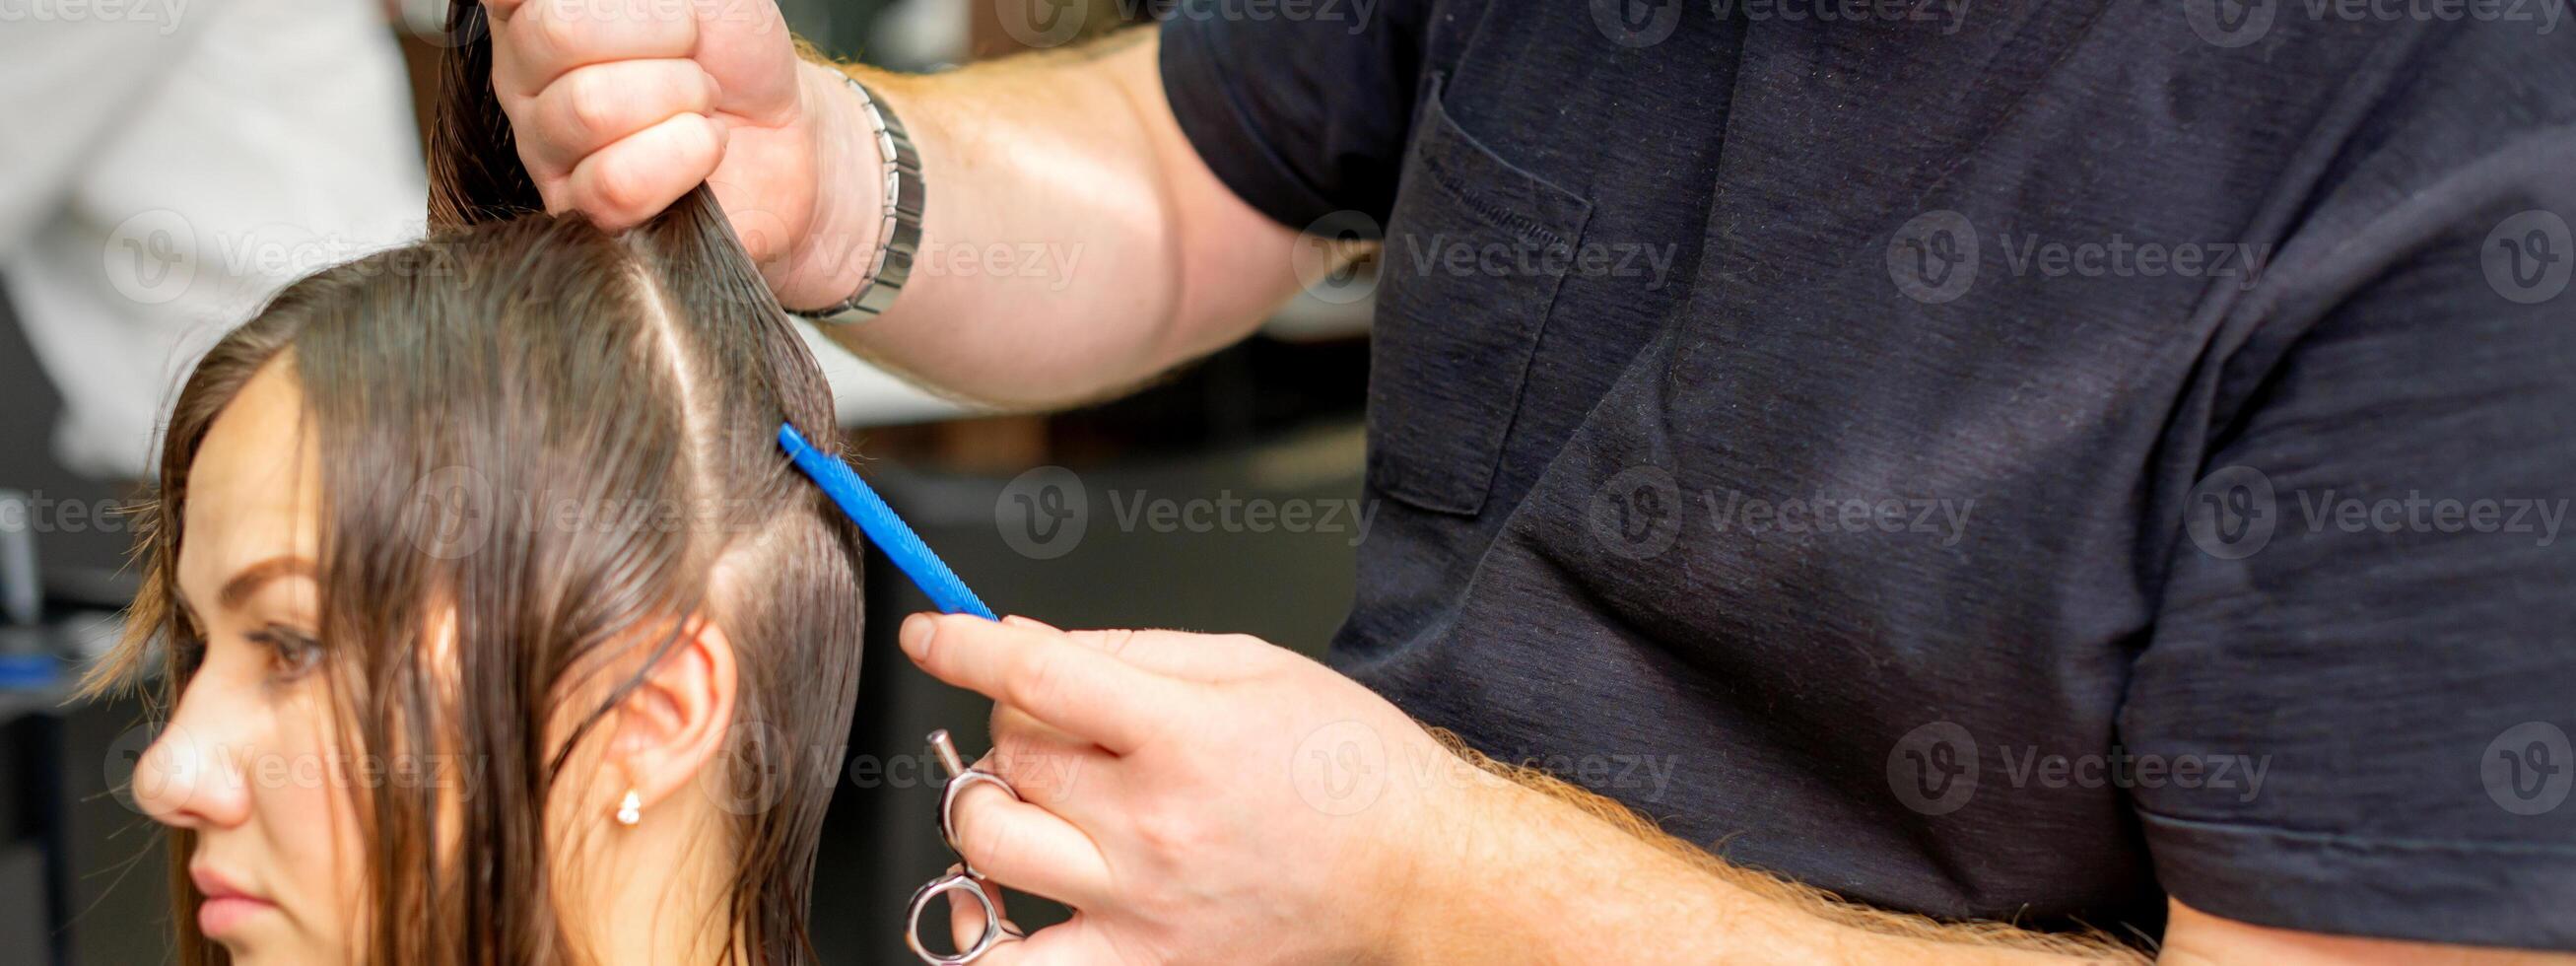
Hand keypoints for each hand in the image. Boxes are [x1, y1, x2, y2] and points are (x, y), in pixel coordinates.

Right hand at [485, 0, 877, 307]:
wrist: (780, 129)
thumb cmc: (731, 50)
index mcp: (532, 7)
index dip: (606, 3)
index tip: (670, 12)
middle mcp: (523, 74)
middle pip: (557, 31)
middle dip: (660, 34)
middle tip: (692, 55)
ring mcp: (542, 147)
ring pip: (590, 107)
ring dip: (681, 96)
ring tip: (701, 103)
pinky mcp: (581, 212)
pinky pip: (616, 182)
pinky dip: (685, 155)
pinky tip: (700, 146)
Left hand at [900, 614, 1508, 964]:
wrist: (1421, 875)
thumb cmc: (1351, 768)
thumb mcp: (1254, 666)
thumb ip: (1133, 650)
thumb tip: (1029, 645)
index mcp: (1185, 733)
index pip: (1036, 676)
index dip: (963, 647)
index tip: (931, 636)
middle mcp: (1154, 822)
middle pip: (1008, 754)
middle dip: (1015, 722)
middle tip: (1064, 725)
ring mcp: (1142, 904)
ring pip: (989, 841)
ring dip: (991, 804)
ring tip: (1040, 798)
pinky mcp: (1145, 964)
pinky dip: (976, 936)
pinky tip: (986, 905)